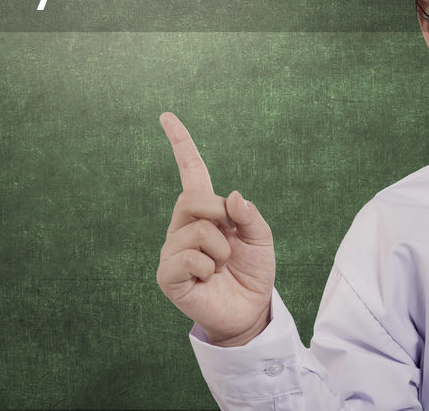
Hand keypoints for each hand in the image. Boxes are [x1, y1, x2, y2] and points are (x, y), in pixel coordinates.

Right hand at [156, 111, 274, 346]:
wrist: (249, 312)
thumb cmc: (251, 272)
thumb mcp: (262, 239)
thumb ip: (250, 215)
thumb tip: (233, 198)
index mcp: (204, 212)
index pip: (190, 172)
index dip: (181, 144)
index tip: (166, 116)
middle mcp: (182, 226)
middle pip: (192, 199)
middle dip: (219, 215)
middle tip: (230, 240)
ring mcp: (172, 250)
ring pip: (198, 231)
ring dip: (222, 250)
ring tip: (221, 266)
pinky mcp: (168, 274)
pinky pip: (189, 257)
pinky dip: (208, 267)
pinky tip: (208, 278)